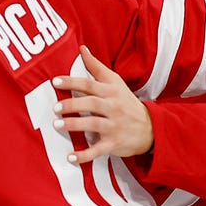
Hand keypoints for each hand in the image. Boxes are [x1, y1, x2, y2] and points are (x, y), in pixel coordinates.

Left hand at [50, 47, 154, 164]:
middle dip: (72, 105)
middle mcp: (113, 107)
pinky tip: (70, 157)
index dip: (72, 82)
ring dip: (74, 125)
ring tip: (57, 125)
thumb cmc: (126, 102)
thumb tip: (81, 48)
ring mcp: (114, 126)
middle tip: (55, 107)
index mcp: (111, 91)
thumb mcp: (115, 82)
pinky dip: (84, 155)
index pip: (90, 84)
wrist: (151, 128)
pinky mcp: (114, 144)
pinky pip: (98, 150)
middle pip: (91, 103)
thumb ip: (96, 66)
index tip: (55, 82)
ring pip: (93, 125)